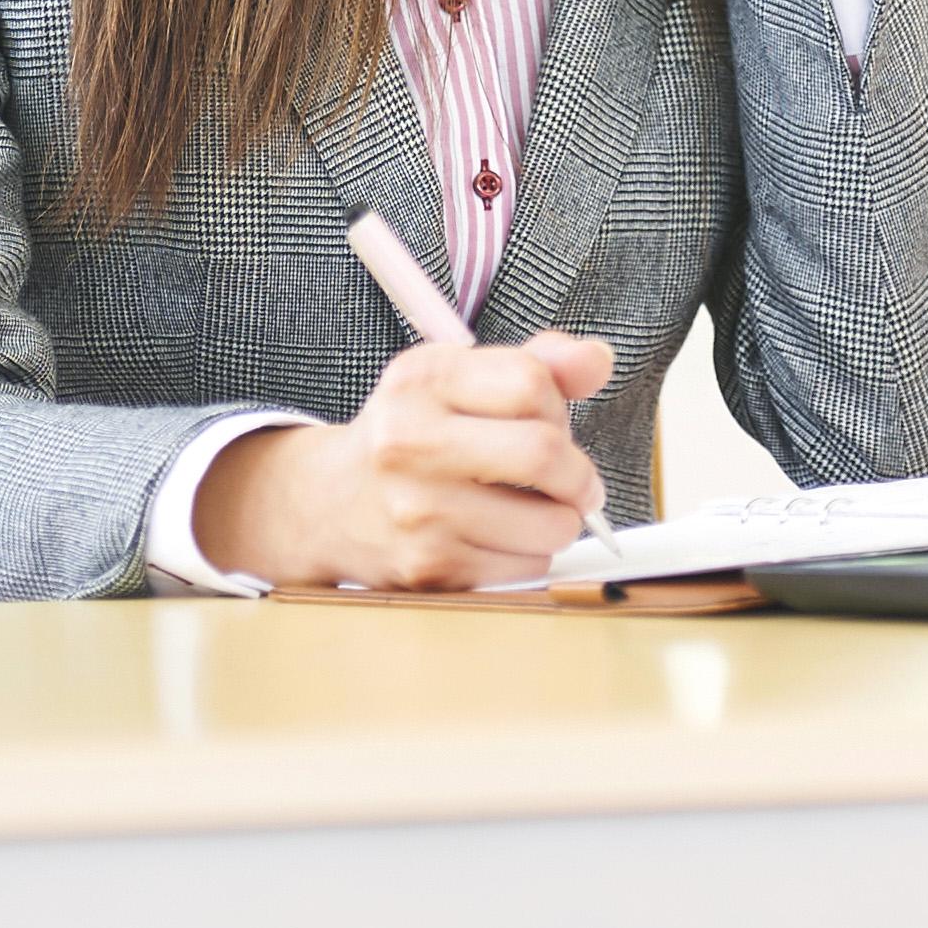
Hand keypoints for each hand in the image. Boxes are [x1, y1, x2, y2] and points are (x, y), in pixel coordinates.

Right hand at [190, 330, 615, 591]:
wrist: (328, 504)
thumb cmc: (414, 435)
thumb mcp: (460, 380)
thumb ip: (537, 364)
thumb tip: (598, 360)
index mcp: (422, 379)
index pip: (531, 382)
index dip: (558, 406)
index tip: (552, 423)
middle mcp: (409, 441)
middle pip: (544, 452)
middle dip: (579, 473)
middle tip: (578, 483)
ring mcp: (416, 511)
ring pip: (549, 523)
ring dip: (561, 520)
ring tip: (537, 511)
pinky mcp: (426, 568)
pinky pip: (525, 567)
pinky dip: (531, 554)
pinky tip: (502, 538)